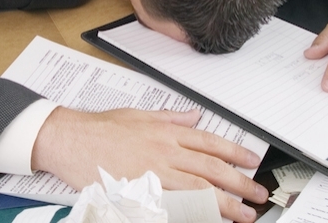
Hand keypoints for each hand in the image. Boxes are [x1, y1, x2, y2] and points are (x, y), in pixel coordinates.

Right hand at [31, 107, 266, 222]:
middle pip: (211, 170)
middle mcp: (164, 154)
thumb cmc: (100, 128)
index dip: (235, 153)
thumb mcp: (140, 115)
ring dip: (224, 204)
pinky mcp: (140, 194)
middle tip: (257, 195)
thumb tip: (194, 116)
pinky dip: (192, 214)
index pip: (210, 143)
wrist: (70, 140)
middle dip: (239, 184)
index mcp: (166, 134)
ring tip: (243, 215)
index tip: (253, 162)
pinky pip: (172, 208)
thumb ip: (171, 118)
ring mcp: (153, 176)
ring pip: (198, 191)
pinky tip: (206, 220)